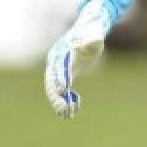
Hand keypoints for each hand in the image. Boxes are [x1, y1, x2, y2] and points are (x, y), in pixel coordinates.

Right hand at [44, 0, 111, 118]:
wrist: (89, 31)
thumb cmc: (92, 32)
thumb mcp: (94, 35)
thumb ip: (93, 39)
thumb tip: (95, 41)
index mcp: (61, 52)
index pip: (58, 67)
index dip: (60, 77)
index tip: (64, 89)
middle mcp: (56, 62)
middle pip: (52, 81)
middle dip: (56, 95)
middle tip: (63, 108)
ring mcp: (59, 70)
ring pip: (55, 89)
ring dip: (60, 102)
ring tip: (67, 114)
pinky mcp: (65, 76)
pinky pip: (62, 91)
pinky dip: (66, 101)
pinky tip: (74, 111)